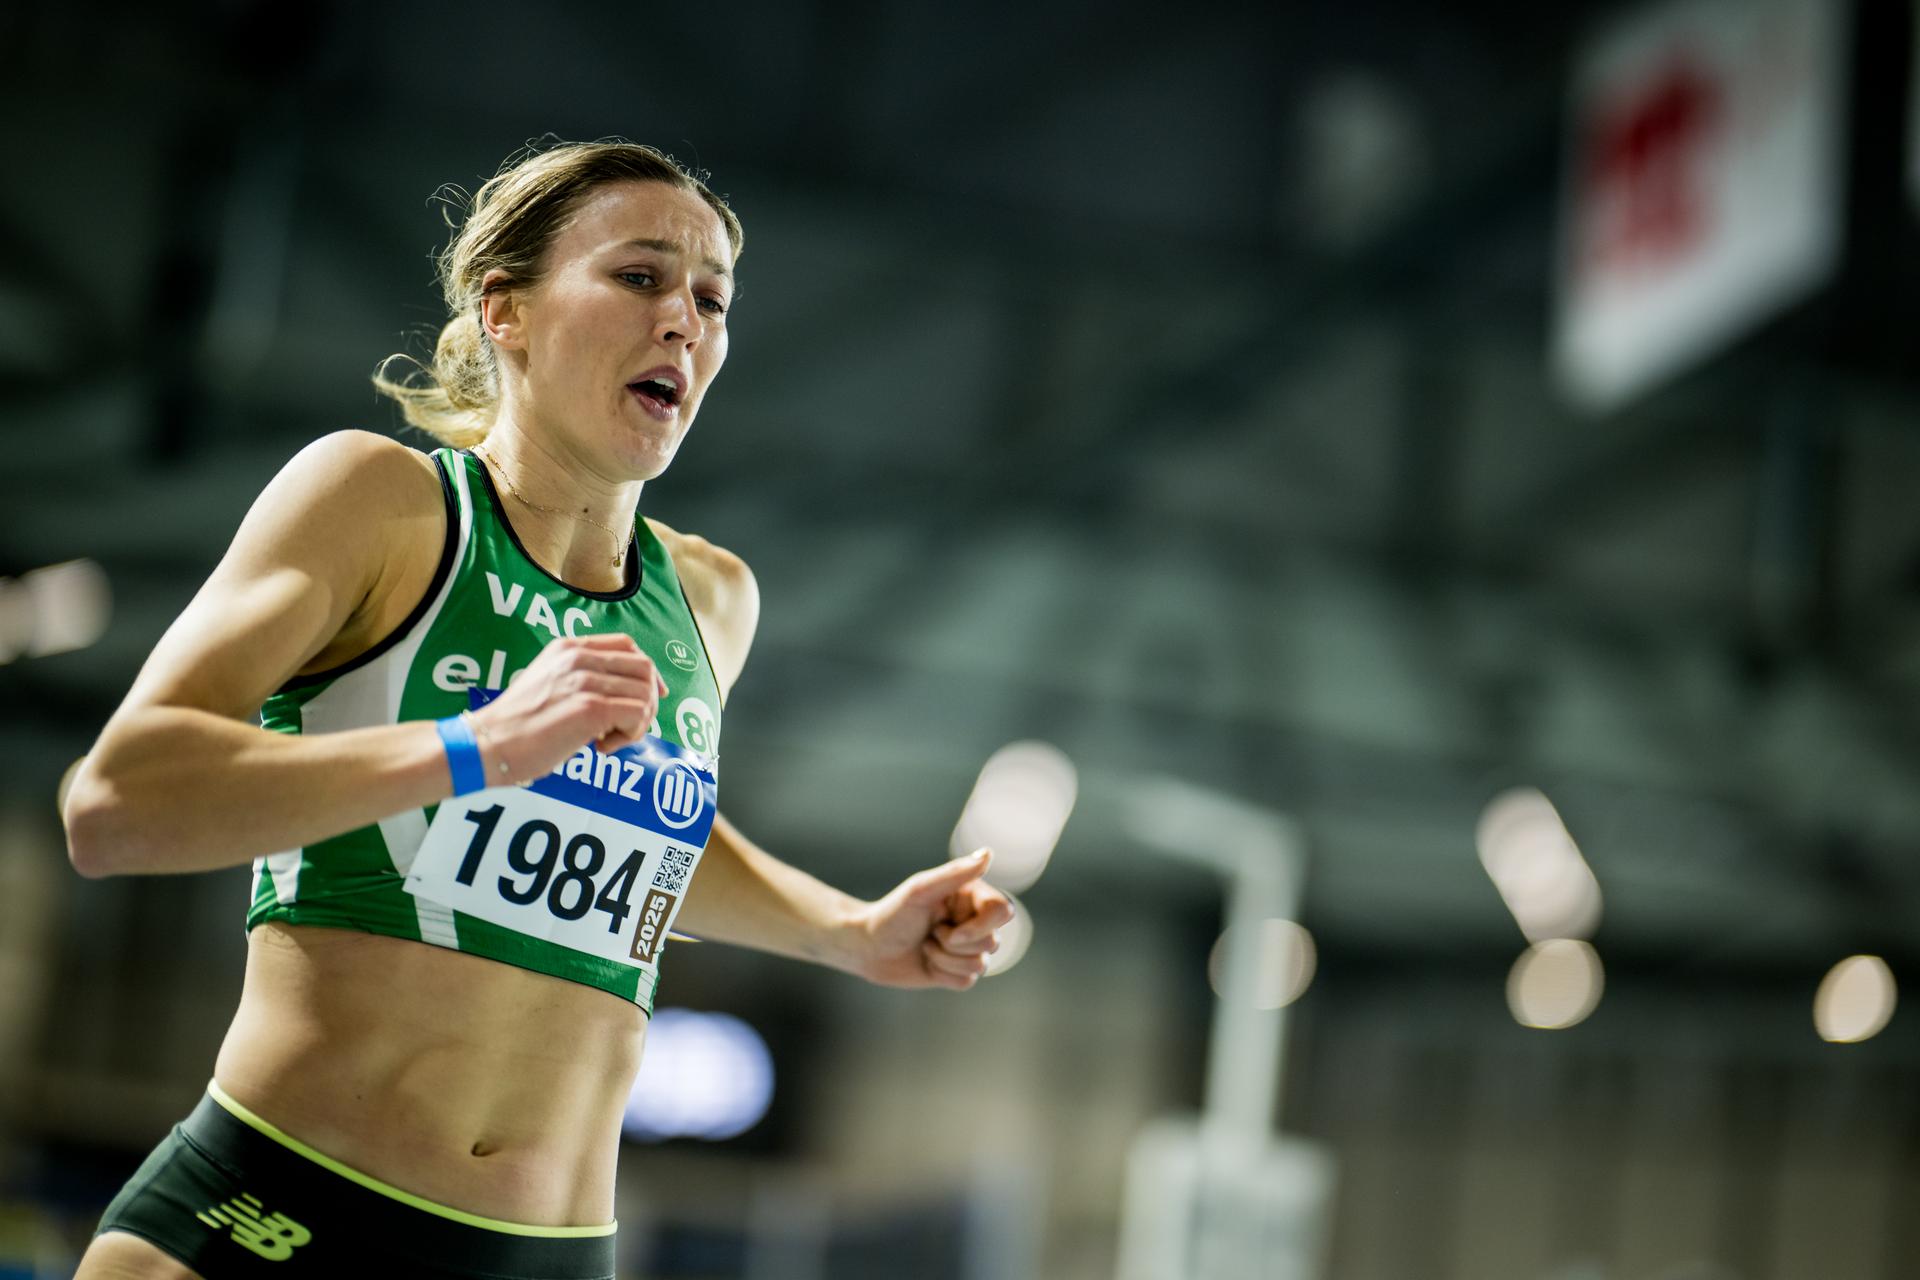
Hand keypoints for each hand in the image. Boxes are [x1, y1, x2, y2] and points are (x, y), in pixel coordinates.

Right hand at [467, 634, 666, 782]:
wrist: (488, 743)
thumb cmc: (516, 724)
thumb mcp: (546, 682)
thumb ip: (579, 678)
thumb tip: (620, 696)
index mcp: (568, 647)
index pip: (627, 645)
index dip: (647, 672)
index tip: (651, 696)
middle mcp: (579, 658)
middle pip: (644, 668)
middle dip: (647, 701)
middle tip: (627, 727)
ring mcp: (586, 681)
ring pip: (644, 695)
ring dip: (636, 723)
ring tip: (608, 740)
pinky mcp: (591, 709)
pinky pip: (637, 716)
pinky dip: (630, 735)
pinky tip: (602, 747)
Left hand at [852, 848, 1015, 989]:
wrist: (868, 947)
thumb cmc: (891, 914)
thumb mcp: (920, 891)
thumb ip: (955, 873)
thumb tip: (988, 854)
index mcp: (971, 897)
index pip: (1003, 910)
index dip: (982, 926)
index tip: (952, 930)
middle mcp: (975, 921)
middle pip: (993, 942)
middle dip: (954, 943)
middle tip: (930, 931)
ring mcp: (968, 948)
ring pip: (980, 965)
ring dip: (945, 959)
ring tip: (926, 945)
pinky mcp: (958, 971)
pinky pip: (966, 981)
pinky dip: (942, 974)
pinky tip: (927, 961)